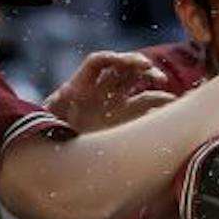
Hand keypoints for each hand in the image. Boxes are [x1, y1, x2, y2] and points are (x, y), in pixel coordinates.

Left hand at [43, 50, 174, 132]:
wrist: (58, 160)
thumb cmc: (49, 139)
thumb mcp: (48, 123)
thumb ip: (55, 108)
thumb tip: (64, 93)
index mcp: (81, 86)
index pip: (99, 61)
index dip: (113, 57)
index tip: (125, 61)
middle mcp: (99, 91)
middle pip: (121, 67)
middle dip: (137, 63)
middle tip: (150, 69)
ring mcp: (114, 104)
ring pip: (137, 83)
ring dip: (151, 78)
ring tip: (163, 84)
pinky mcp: (126, 120)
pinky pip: (146, 105)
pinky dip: (158, 102)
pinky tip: (169, 105)